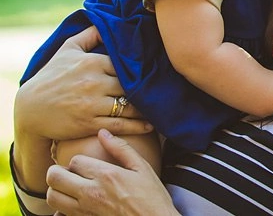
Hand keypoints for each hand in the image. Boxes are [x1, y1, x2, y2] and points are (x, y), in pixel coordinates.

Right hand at [15, 26, 150, 140]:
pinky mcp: (89, 123)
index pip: (127, 64)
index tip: (156, 69)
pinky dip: (138, 126)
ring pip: (130, 105)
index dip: (142, 68)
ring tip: (160, 106)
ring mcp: (92, 104)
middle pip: (132, 85)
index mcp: (93, 62)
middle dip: (147, 87)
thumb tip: (109, 21)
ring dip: (146, 107)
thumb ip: (91, 34)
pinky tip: (150, 124)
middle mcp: (94, 82)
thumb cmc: (51, 76)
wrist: (30, 108)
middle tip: (165, 88)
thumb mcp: (68, 49)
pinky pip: (120, 124)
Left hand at [45, 129, 177, 215]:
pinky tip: (74, 204)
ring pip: (52, 197)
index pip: (75, 161)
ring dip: (57, 190)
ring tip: (70, 187)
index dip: (79, 160)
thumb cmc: (151, 197)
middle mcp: (91, 193)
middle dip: (58, 172)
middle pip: (55, 177)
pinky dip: (61, 209)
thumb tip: (103, 132)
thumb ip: (121, 148)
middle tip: (69, 173)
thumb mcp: (142, 168)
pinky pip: (59, 215)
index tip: (87, 165)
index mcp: (106, 175)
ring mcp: (85, 210)